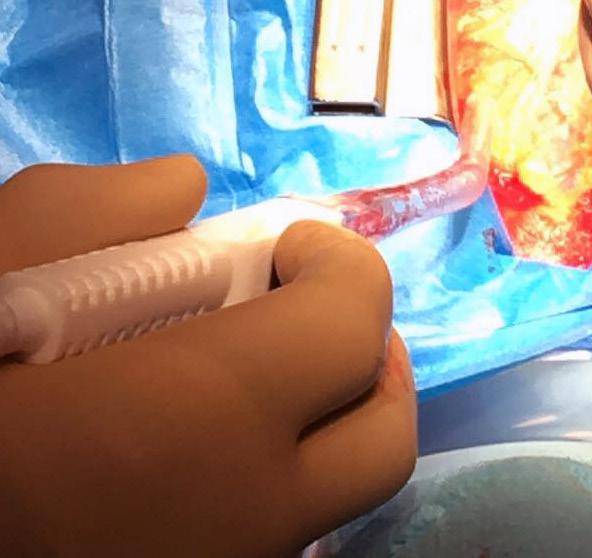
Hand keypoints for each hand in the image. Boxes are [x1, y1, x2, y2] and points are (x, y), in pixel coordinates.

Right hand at [0, 156, 415, 557]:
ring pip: (332, 503)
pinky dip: (265, 486)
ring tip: (258, 378)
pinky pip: (269, 543)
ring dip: (324, 426)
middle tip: (311, 311)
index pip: (350, 325)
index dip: (339, 264)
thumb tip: (182, 191)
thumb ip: (89, 210)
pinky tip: (194, 453)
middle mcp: (237, 521)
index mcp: (200, 420)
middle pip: (381, 436)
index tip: (289, 246)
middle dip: (367, 357)